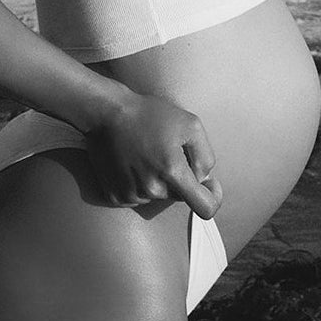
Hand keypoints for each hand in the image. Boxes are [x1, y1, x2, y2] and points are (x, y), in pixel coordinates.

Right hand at [83, 90, 222, 219]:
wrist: (107, 113)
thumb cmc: (148, 114)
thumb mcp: (191, 124)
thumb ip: (206, 156)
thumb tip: (204, 179)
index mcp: (173, 171)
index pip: (205, 207)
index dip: (212, 197)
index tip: (209, 184)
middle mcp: (152, 188)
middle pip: (179, 196)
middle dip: (178, 178)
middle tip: (165, 151)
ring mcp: (132, 194)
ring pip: (158, 196)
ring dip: (157, 180)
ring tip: (146, 153)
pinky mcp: (115, 196)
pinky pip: (138, 197)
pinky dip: (139, 183)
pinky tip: (132, 162)